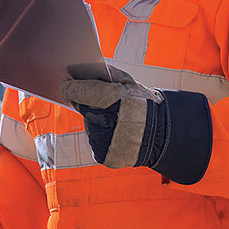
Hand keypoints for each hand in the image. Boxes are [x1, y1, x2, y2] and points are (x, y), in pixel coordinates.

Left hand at [59, 64, 212, 183]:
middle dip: (90, 105)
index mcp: (110, 100)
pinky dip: (103, 136)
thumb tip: (80, 73)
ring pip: (90, 126)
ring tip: (118, 122)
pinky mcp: (103, 155)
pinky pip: (96, 140)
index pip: (77, 91)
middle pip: (85, 109)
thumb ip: (105, 76)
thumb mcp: (129, 83)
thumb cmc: (144, 105)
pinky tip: (118, 134)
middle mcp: (103, 122)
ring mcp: (102, 141)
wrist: (162, 136)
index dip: (71, 87)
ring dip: (98, 122)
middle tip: (107, 105)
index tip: (66, 84)